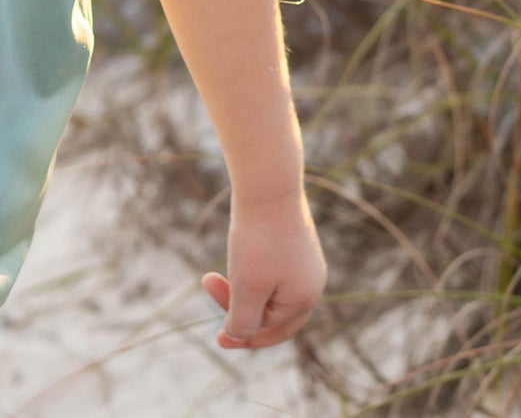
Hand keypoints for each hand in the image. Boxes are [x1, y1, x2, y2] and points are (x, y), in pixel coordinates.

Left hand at [201, 192, 326, 349]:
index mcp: (305, 298)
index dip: (244, 338)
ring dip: (241, 287)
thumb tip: (239, 336)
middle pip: (273, 313)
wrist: (268, 181)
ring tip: (217, 270)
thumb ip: (244, 319)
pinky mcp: (294, 238)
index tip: (217, 338)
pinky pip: (272, 268)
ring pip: (270, 288)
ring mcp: (305, 259)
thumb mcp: (248, 285)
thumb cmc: (258, 237)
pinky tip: (236, 252)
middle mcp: (312, 281)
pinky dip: (250, 270)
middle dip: (239, 308)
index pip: (273, 332)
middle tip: (209, 284)